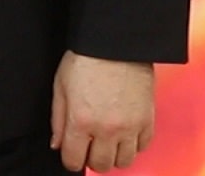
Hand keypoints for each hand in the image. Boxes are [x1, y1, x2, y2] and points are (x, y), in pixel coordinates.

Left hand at [48, 52, 154, 171]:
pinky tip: (126, 131)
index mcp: (81, 121)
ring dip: (114, 154)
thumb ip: (57, 119)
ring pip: (124, 161)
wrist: (116, 42)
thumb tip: (57, 143)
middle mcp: (106, 128)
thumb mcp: (60, 85)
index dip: (71, 158)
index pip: (74, 161)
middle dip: (92, 158)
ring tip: (109, 140)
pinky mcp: (147, 119)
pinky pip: (143, 146)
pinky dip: (134, 143)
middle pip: (101, 165)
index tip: (73, 152)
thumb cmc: (87, 58)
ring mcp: (130, 126)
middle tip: (91, 145)